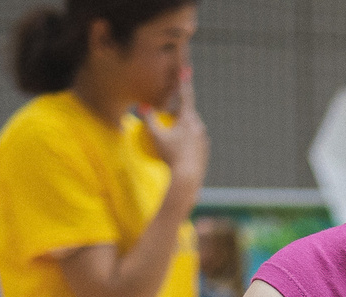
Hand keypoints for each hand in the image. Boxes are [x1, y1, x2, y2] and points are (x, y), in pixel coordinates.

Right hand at [144, 69, 209, 196]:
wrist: (187, 177)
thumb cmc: (170, 156)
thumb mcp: (156, 137)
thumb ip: (148, 120)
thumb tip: (140, 106)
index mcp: (189, 119)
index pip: (185, 96)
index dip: (184, 82)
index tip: (186, 69)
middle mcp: (199, 127)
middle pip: (187, 113)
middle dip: (177, 110)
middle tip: (166, 112)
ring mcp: (203, 139)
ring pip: (190, 127)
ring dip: (180, 126)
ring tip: (170, 135)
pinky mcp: (204, 150)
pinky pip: (193, 140)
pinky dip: (184, 141)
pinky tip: (177, 149)